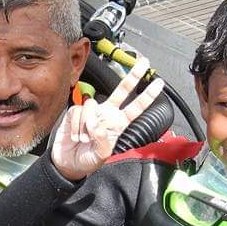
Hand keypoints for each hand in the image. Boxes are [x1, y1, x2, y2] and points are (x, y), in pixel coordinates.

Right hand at [51, 56, 165, 180]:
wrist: (68, 163)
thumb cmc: (87, 161)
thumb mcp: (101, 156)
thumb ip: (103, 140)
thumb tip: (97, 126)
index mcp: (117, 124)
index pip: (135, 108)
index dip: (147, 96)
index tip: (158, 84)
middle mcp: (106, 114)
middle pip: (122, 90)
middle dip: (133, 76)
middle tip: (144, 62)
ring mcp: (91, 112)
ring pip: (91, 106)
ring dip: (86, 125)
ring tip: (83, 139)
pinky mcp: (75, 113)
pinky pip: (77, 112)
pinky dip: (75, 126)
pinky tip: (75, 135)